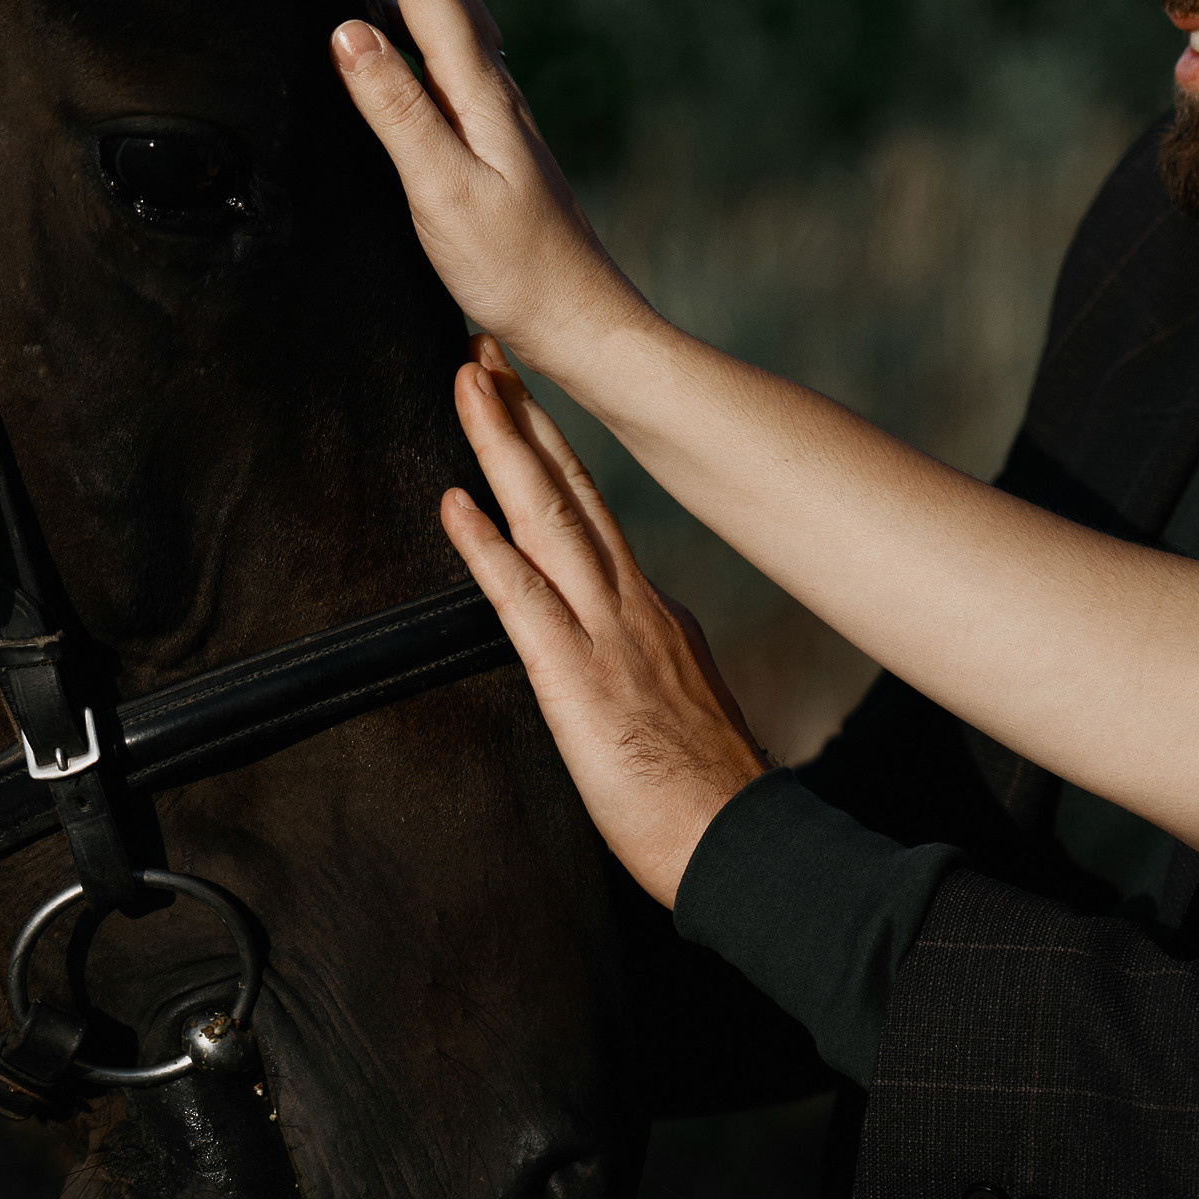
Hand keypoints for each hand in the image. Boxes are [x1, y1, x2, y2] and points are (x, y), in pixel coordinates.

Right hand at [325, 0, 654, 370]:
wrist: (580, 322)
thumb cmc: (513, 270)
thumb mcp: (441, 193)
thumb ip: (395, 111)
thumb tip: (347, 29)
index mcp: (480, 92)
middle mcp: (494, 88)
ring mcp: (498, 111)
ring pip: (452, 8)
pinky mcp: (495, 138)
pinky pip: (452, 47)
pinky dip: (421, 10)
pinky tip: (407, 26)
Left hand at [440, 337, 770, 907]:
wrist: (745, 848)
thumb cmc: (712, 802)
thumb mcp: (685, 710)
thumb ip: (656, 664)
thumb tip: (643, 647)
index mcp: (653, 616)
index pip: (594, 517)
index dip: (555, 455)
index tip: (526, 403)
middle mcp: (632, 606)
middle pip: (570, 491)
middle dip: (526, 416)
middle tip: (486, 350)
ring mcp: (607, 635)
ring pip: (547, 519)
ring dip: (503, 446)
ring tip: (469, 381)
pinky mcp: (576, 677)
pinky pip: (520, 599)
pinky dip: (484, 545)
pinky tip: (454, 501)